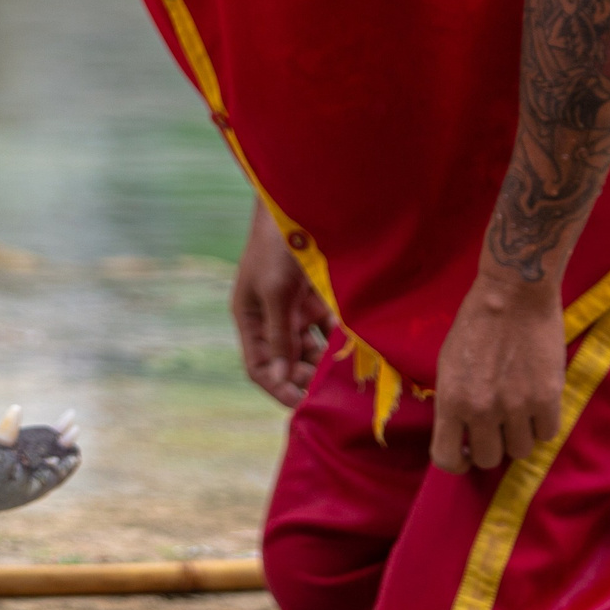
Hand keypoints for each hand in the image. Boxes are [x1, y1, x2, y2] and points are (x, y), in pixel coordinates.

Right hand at [232, 202, 334, 407]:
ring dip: (327, 363)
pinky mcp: (319, 298)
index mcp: (251, 319)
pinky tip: (358, 351)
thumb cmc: (276, 246)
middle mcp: (272, 319)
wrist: (299, 204)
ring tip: (349, 377)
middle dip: (308, 379)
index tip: (304, 405)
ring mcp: (296, 309)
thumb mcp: (275, 293)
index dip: (279, 387)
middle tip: (334, 393)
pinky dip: (342, 341)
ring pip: (312, 349)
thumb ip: (279, 336)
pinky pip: (331, 329)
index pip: (260, 367)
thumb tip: (281, 377)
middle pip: (288, 362)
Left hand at [431, 276, 567, 472]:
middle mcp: (481, 410)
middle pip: (488, 459)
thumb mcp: (448, 365)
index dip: (456, 463)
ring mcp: (516, 406)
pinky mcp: (547, 398)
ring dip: (519, 437)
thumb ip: (454, 401)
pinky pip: (547, 434)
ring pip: (520, 451)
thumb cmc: (476, 324)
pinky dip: (543, 425)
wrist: (513, 295)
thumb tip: (462, 433)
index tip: (466, 453)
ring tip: (519, 413)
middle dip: (491, 447)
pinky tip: (538, 407)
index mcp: (451, 401)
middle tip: (497, 428)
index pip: (446, 458)